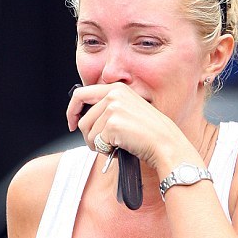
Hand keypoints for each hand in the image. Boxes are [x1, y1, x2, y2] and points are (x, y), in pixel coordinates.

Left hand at [66, 83, 187, 169]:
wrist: (165, 143)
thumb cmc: (149, 133)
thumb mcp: (128, 111)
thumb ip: (108, 108)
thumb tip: (83, 118)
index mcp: (116, 88)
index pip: (80, 94)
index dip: (72, 111)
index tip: (71, 122)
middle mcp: (113, 94)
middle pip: (82, 119)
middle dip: (87, 136)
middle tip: (98, 145)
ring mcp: (113, 108)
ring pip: (88, 132)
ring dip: (97, 145)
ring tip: (114, 146)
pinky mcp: (113, 123)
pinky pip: (97, 141)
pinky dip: (105, 149)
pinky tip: (119, 147)